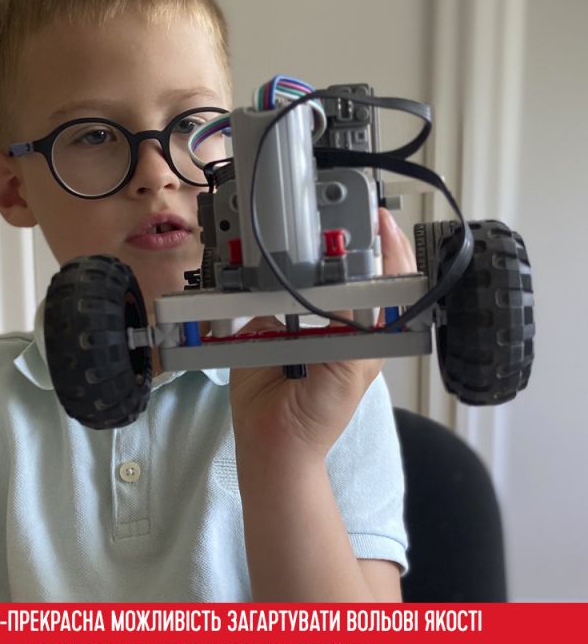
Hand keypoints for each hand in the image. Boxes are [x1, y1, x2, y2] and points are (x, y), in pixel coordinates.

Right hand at [229, 208, 416, 455]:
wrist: (272, 439)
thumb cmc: (322, 411)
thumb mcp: (352, 366)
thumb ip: (357, 324)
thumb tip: (355, 277)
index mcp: (362, 326)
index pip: (382, 279)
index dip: (385, 247)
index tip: (378, 216)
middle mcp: (329, 314)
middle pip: (337, 266)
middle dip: (338, 237)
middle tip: (335, 204)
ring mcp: (293, 314)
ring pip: (299, 272)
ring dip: (297, 249)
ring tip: (299, 222)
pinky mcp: (260, 319)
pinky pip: (259, 290)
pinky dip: (257, 272)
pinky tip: (259, 252)